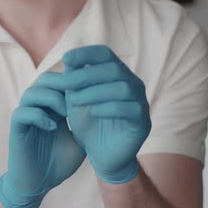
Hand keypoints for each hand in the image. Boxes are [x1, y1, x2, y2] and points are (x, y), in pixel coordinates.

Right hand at [0, 80, 85, 207]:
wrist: (38, 186)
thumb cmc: (58, 164)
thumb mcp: (80, 141)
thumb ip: (87, 124)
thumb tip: (108, 109)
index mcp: (52, 108)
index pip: (61, 81)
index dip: (75, 80)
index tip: (92, 88)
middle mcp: (37, 108)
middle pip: (45, 79)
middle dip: (63, 83)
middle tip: (79, 95)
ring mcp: (25, 117)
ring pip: (32, 92)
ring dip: (51, 99)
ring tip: (66, 113)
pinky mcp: (16, 130)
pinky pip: (22, 113)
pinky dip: (38, 116)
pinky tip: (53, 127)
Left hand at [36, 46, 150, 183]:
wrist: (101, 154)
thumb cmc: (89, 123)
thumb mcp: (76, 99)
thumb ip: (73, 79)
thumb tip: (68, 56)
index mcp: (117, 75)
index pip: (105, 54)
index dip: (86, 53)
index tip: (65, 57)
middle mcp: (133, 84)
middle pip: (113, 69)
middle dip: (86, 74)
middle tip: (65, 83)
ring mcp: (141, 102)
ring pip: (122, 88)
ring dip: (94, 92)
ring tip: (74, 100)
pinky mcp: (143, 122)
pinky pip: (129, 109)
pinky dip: (108, 108)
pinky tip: (92, 113)